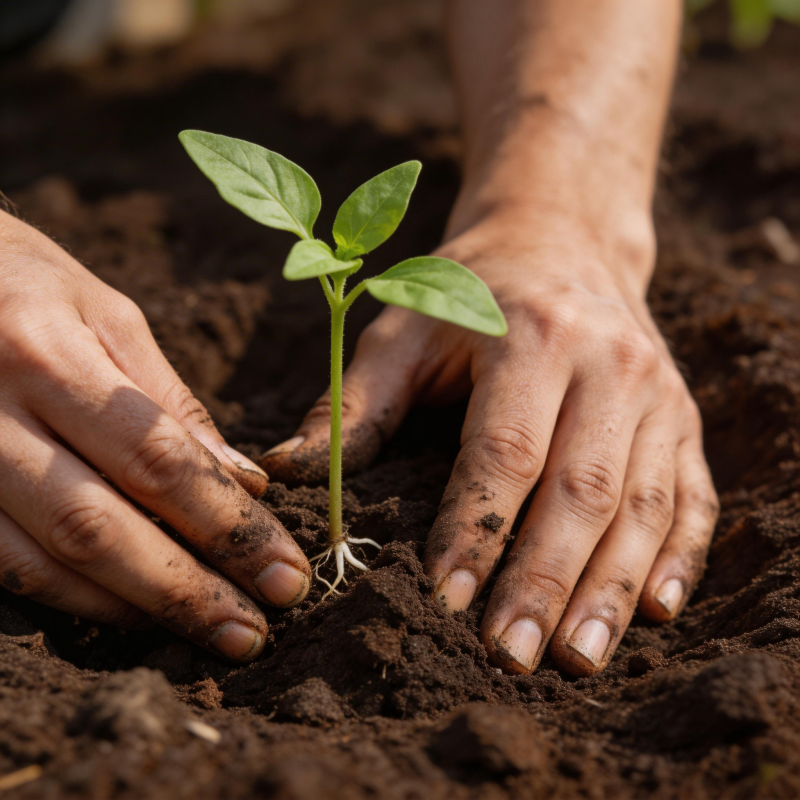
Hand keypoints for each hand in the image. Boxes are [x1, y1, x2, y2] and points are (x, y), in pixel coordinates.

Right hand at [0, 211, 310, 660]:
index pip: (156, 459)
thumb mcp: (109, 314)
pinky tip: (132, 611)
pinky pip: (5, 566)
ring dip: (134, 607)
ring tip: (209, 628)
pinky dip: (74, 599)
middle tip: (255, 630)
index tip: (284, 571)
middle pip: (99, 526)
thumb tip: (242, 481)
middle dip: (186, 589)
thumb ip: (170, 402)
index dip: (226, 524)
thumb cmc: (28, 284)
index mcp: (46, 353)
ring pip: (46, 562)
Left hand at [264, 208, 718, 675]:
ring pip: (644, 506)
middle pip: (582, 490)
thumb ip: (351, 405)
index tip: (446, 601)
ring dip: (610, 590)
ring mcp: (660, 393)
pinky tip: (654, 612)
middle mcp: (611, 364)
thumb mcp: (403, 329)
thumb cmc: (470, 290)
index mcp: (535, 336)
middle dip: (544, 581)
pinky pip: (692, 496)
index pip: (505, 451)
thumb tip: (283, 473)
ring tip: (576, 659)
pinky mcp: (683, 418)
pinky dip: (678, 559)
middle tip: (513, 657)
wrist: (561, 239)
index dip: (476, 530)